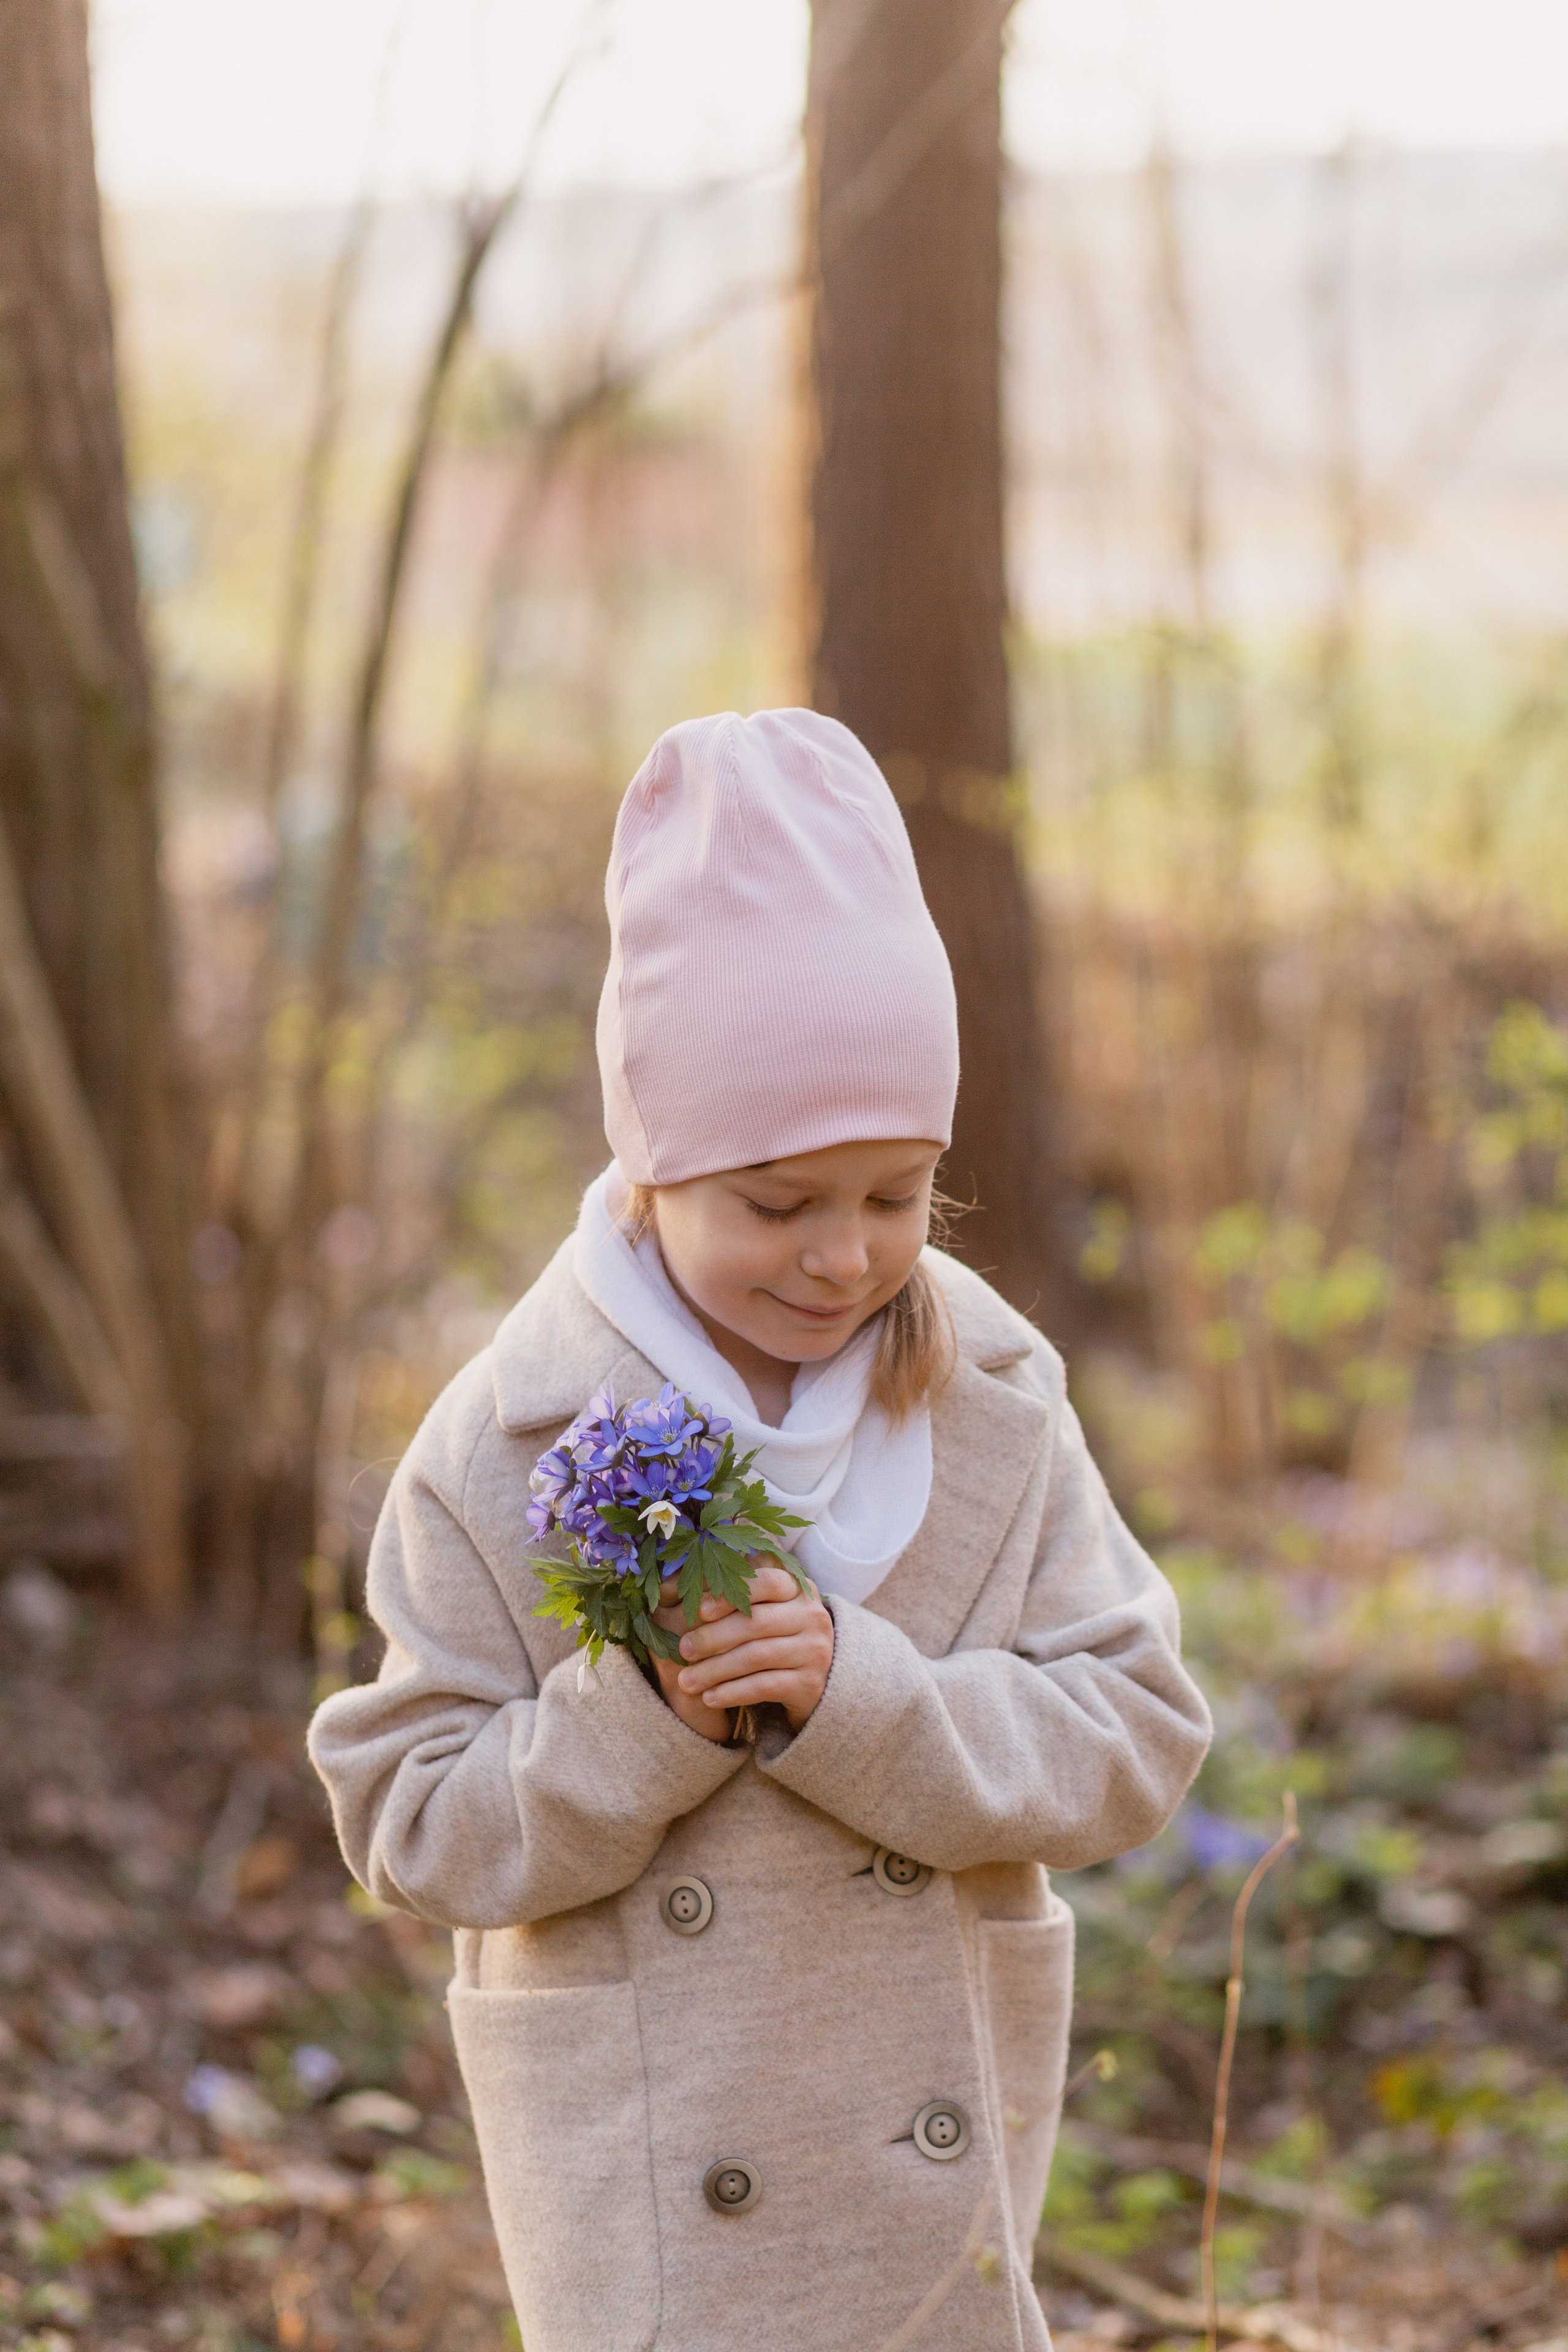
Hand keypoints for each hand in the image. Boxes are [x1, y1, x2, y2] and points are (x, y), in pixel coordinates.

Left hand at [656, 1558, 833, 1733]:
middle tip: (682, 1650)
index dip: (731, 1594)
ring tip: (686, 1681)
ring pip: (757, 1656)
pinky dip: (733, 1692)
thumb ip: (724, 1596)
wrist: (813, 1678)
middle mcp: (812, 1616)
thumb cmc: (773, 1636)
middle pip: (756, 1622)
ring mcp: (815, 1650)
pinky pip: (765, 1686)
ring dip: (716, 1669)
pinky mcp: (810, 1684)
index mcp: (798, 1589)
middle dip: (713, 1637)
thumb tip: (664, 1588)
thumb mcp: (759, 1610)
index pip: (766, 1582)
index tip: (699, 1609)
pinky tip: (709, 1698)